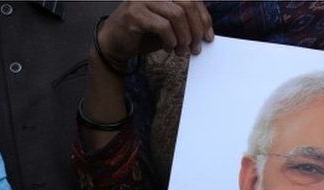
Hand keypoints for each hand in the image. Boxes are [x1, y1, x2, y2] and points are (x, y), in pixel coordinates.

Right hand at [99, 0, 213, 60]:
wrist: (114, 43)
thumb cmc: (142, 35)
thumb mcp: (168, 27)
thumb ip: (184, 23)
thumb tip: (205, 30)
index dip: (204, 18)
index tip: (209, 37)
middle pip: (187, 4)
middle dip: (196, 29)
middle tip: (196, 47)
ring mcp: (143, 0)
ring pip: (176, 15)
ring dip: (183, 37)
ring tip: (182, 51)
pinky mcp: (134, 13)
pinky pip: (162, 26)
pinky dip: (170, 41)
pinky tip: (169, 48)